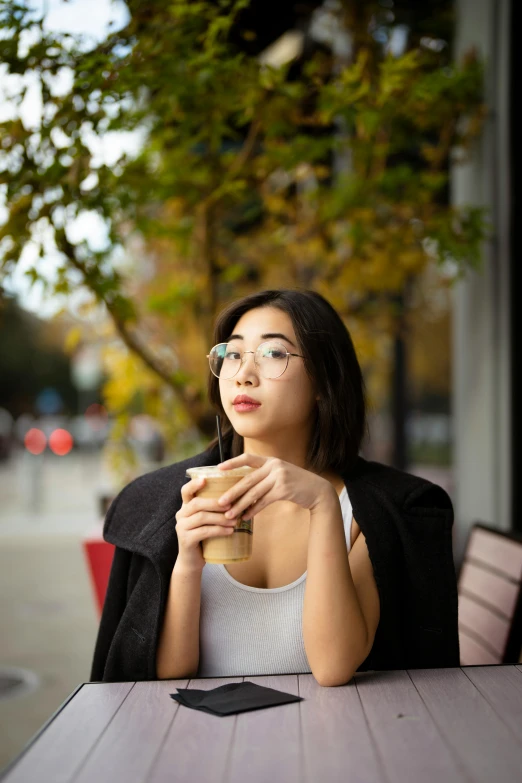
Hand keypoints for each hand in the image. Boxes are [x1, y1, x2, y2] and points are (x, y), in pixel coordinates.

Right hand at [174, 476, 235, 571]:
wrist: (192, 561)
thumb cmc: (203, 538)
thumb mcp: (206, 521)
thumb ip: (213, 510)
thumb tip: (238, 498)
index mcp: (185, 507)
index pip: (186, 491)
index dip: (194, 484)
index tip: (205, 479)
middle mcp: (181, 515)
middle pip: (197, 503)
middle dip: (215, 503)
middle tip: (231, 506)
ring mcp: (181, 527)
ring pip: (202, 517)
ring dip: (220, 518)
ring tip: (235, 521)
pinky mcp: (186, 540)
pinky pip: (204, 532)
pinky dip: (219, 530)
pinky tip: (230, 531)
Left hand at [216, 453, 333, 519]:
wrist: (318, 491)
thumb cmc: (296, 484)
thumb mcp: (280, 474)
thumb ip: (265, 477)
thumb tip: (243, 489)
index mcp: (271, 460)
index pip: (248, 458)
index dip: (232, 463)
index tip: (218, 469)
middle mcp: (274, 466)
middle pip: (247, 480)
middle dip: (232, 492)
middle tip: (219, 502)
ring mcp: (279, 477)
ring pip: (253, 493)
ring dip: (240, 505)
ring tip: (229, 515)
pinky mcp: (283, 490)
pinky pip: (263, 501)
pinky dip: (253, 510)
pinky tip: (246, 517)